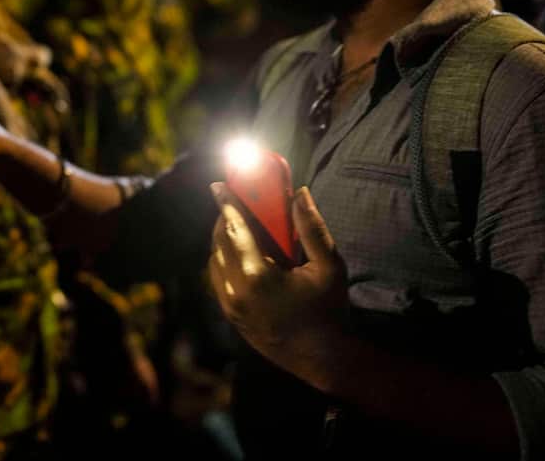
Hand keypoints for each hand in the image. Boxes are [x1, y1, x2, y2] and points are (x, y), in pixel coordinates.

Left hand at [206, 184, 348, 389]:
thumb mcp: (330, 267)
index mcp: (257, 276)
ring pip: (215, 260)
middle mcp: (236, 291)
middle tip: (235, 201)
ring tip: (238, 225)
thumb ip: (313, 228)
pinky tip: (239, 253)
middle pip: (220, 242)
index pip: (234, 229)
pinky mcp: (231, 316)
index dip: (226, 203)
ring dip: (223, 239)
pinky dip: (223, 260)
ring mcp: (230, 306)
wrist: (321, 359)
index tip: (218, 184)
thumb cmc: (329, 311)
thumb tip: (300, 193)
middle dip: (225, 218)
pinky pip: (217, 278)